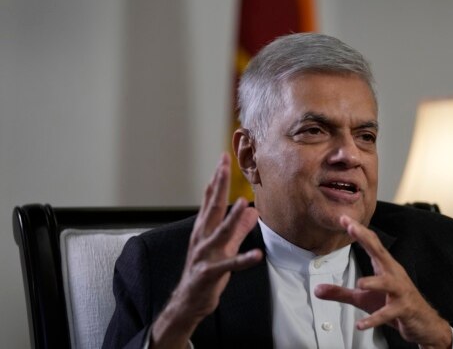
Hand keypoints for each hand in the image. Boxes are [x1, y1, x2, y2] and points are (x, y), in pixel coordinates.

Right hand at [151, 153, 262, 348]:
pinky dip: (243, 260)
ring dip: (232, 218)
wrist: (188, 301)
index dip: (217, 179)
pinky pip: (229, 265)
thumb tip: (253, 212)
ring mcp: (204, 255)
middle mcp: (202, 238)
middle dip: (218, 185)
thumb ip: (238, 229)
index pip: (210, 200)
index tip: (223, 159)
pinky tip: (257, 255)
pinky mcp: (210, 272)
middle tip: (224, 164)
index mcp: (204, 230)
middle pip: (212, 207)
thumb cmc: (206, 272)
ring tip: (244, 203)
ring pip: (220, 233)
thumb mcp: (224, 247)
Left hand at [314, 215, 451, 348]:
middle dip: (365, 239)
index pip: (371, 244)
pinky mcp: (403, 309)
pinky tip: (361, 324)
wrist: (423, 322)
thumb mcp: (363, 297)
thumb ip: (340, 292)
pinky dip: (375, 318)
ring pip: (388, 283)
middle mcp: (393, 275)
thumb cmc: (394, 303)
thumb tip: (317, 290)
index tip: (344, 218)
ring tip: (360, 284)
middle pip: (380, 252)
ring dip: (374, 283)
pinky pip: (388, 313)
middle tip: (351, 228)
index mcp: (385, 267)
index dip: (358, 230)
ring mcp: (400, 291)